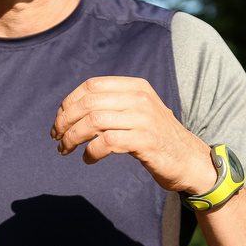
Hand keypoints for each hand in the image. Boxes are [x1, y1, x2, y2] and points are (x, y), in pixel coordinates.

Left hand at [49, 76, 217, 194]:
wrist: (189, 160)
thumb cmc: (155, 138)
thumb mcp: (137, 112)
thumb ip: (111, 106)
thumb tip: (69, 111)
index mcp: (135, 86)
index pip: (91, 86)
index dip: (69, 102)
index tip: (59, 120)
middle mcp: (140, 98)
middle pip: (88, 103)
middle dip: (65, 121)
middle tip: (56, 138)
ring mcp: (144, 119)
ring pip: (93, 122)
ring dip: (72, 138)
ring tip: (65, 150)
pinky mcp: (146, 141)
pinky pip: (106, 142)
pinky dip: (91, 152)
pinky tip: (88, 159)